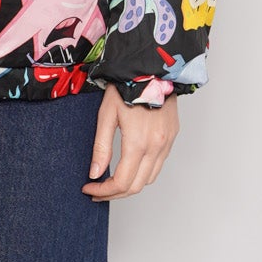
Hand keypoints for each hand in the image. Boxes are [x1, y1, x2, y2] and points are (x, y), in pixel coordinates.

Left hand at [82, 85, 179, 199]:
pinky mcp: (172, 137)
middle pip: (136, 186)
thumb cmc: (127, 86)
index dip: (103, 192)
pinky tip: (129, 166)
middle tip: (97, 191)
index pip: (121, 182)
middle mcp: (156, 147)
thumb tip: (95, 174)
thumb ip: (101, 147)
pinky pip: (159, 165)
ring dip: (130, 186)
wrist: (153, 67)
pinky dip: (143, 172)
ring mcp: (167, 143)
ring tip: (111, 183)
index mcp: (138, 143)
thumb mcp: (106, 115)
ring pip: (149, 179)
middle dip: (114, 194)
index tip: (89, 188)